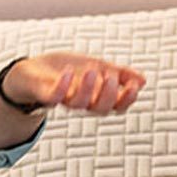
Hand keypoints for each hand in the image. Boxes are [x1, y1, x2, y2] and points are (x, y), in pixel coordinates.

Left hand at [5, 52, 144, 114]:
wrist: (34, 70)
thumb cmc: (68, 72)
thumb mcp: (98, 68)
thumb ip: (120, 74)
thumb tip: (143, 80)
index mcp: (97, 98)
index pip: (117, 106)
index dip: (128, 99)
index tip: (134, 86)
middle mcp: (82, 103)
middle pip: (100, 109)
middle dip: (109, 94)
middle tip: (111, 77)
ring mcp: (64, 100)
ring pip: (79, 104)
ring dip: (88, 89)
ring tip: (93, 71)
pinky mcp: (45, 94)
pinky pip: (55, 97)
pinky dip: (63, 86)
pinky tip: (69, 72)